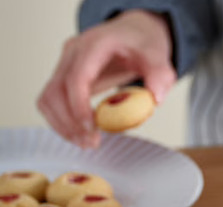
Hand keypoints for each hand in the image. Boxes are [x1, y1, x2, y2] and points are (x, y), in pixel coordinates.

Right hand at [37, 10, 175, 148]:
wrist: (133, 34)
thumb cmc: (142, 44)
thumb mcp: (158, 55)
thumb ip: (160, 75)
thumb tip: (155, 98)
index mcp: (94, 44)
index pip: (76, 77)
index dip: (79, 105)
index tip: (91, 128)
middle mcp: (73, 53)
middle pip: (56, 91)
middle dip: (70, 122)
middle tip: (91, 143)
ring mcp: (65, 64)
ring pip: (48, 98)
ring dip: (63, 125)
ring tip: (86, 143)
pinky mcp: (64, 77)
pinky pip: (52, 101)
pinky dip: (61, 120)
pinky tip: (80, 134)